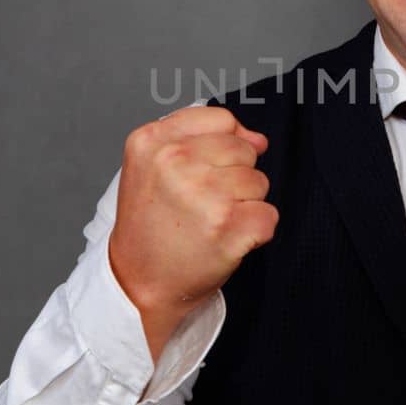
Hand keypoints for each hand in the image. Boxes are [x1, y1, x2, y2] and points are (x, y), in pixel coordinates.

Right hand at [108, 106, 277, 358]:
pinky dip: (256, 232)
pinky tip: (225, 240)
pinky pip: (269, 215)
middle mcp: (174, 162)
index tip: (206, 171)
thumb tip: (258, 139)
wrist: (137, 284)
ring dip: (244, 205)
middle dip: (234, 177)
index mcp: (152, 141)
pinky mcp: (227, 227)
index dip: (224, 146)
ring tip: (210, 223)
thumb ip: (200, 138)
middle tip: (202, 205)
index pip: (221, 120)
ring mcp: (202, 194)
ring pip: (259, 182)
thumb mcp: (152, 166)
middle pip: (244, 151)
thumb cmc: (150, 227)